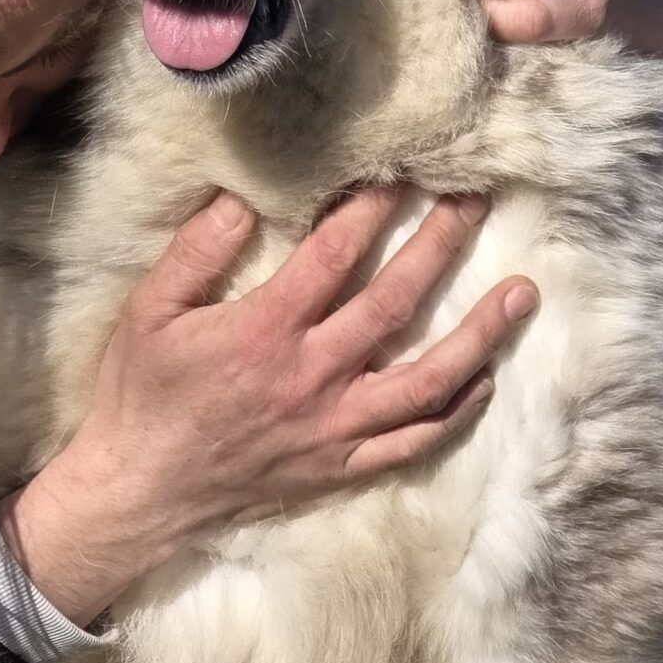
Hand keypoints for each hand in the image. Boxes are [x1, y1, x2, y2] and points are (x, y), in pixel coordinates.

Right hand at [0, 185, 535, 627]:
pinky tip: (484, 379)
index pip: (335, 254)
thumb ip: (197, 251)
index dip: (372, 207)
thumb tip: (244, 199)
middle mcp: (312, 376)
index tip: (402, 171)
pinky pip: (415, 440)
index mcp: (264, 330)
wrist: (140, 491)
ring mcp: (335, 426)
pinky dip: (458, 411)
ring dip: (480, 333)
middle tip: (477, 202)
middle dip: (441, 244)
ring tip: (523, 293)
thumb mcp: (149, 310)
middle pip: (396, 301)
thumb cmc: (141, 394)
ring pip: (428, 379)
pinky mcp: (343, 465)